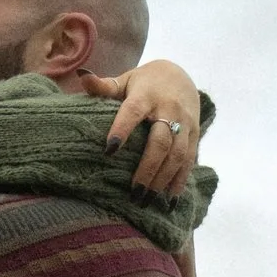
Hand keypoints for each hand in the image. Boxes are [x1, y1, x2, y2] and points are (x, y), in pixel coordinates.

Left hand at [76, 56, 201, 197]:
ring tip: (147, 200)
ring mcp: (185, 123)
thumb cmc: (144, 83)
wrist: (181, 76)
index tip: (109, 150)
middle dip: (148, 168)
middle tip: (134, 192)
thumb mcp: (125, 80)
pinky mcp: (195, 134)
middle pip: (160, 142)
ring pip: (177, 154)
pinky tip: (169, 200)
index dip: (122, 129)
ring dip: (163, 180)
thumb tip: (82, 76)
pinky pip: (189, 160)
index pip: (132, 112)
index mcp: (146, 95)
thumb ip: (104, 86)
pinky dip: (180, 181)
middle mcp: (168, 109)